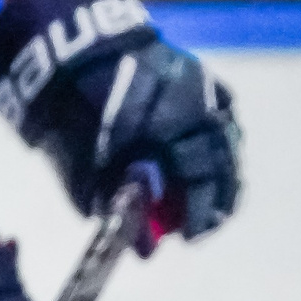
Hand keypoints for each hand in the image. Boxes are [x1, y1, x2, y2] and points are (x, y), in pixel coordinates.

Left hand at [0, 0, 242, 242]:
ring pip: (227, 140)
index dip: (193, 212)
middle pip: (216, 159)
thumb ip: (115, 203)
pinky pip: (225, 119)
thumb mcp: (82, 166)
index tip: (187, 238)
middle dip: (211, 199)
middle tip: (198, 229)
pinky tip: (214, 173)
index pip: (190, 176)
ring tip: (213, 207)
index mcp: (157, 125)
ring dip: (223, 177)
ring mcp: (201, 87)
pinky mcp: (206, 79)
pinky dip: (222, 149)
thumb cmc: (73, 116)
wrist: (78, 50)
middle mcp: (187, 101)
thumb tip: (147, 249)